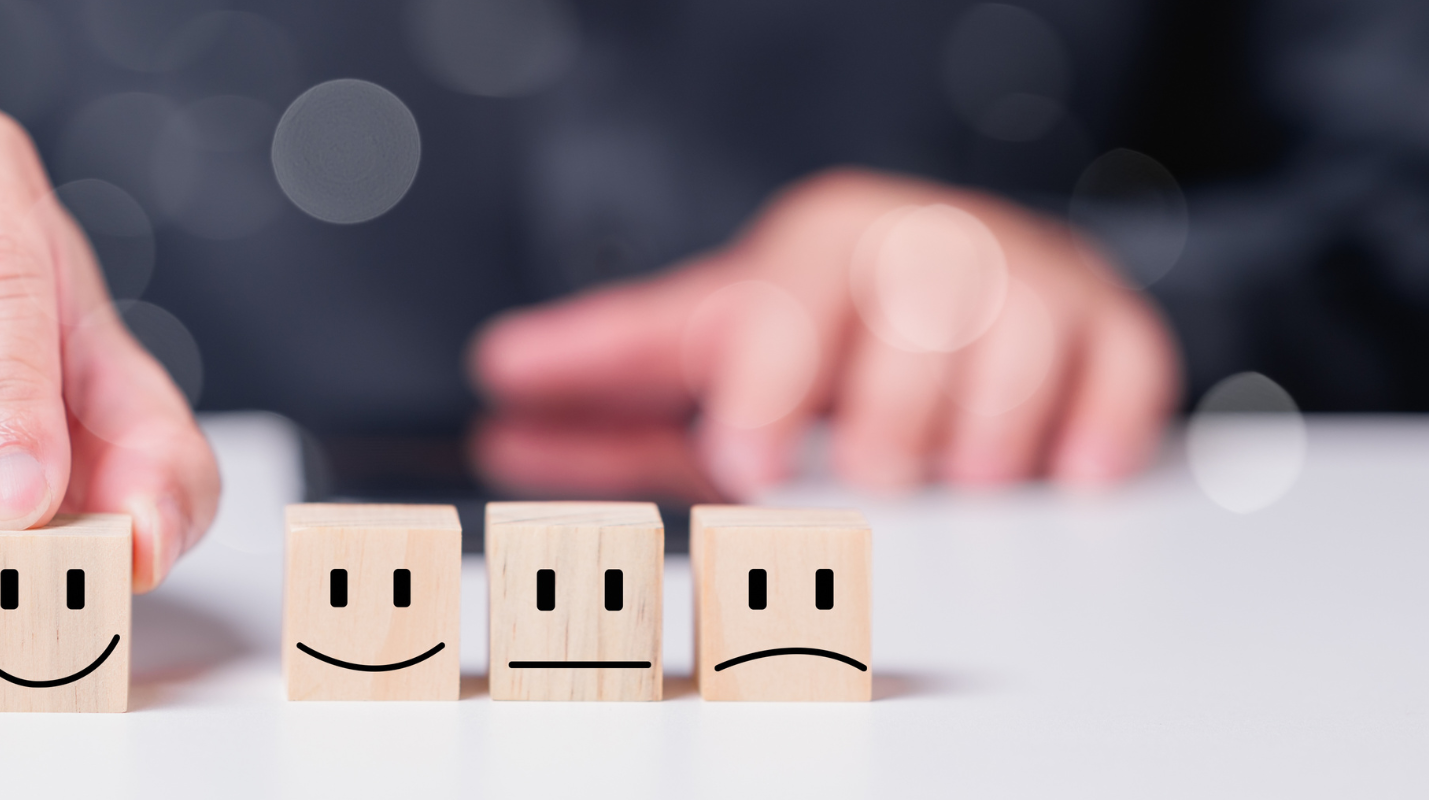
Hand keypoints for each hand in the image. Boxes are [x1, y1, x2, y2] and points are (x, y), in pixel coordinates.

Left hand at [470, 168, 1178, 498]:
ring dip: (981, 437)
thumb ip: (609, 362)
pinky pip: (1127, 370)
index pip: (788, 302)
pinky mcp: (1109, 321)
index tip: (743, 455)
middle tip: (866, 479)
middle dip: (884, 419)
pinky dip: (1097, 430)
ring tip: (953, 478)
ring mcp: (1027, 276)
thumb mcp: (709, 331)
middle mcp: (924, 242)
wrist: (956, 268)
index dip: (767, 384)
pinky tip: (1061, 471)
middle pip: (913, 320)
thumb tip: (504, 378)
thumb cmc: (815, 317)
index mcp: (816, 241)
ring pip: (1019, 348)